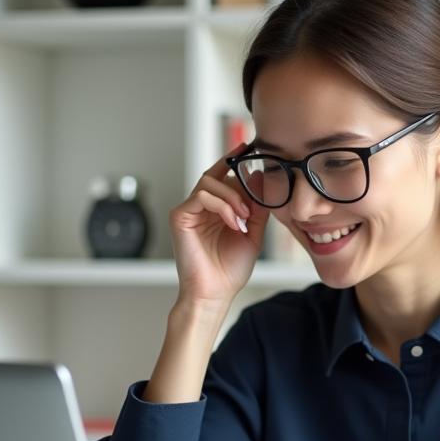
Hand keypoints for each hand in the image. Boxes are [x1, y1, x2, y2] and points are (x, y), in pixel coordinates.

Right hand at [168, 143, 269, 305]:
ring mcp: (189, 210)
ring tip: (242, 218)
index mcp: (216, 209)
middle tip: (251, 206)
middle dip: (238, 185)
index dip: (234, 160)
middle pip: (216, 176)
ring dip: (231, 197)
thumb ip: (256, 206)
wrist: (216, 292)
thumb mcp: (253, 232)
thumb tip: (259, 176)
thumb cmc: (230, 269)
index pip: (224, 177)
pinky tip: (232, 221)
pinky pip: (201, 195)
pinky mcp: (180, 216)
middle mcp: (200, 207)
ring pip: (209, 183)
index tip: (251, 148)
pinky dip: (221, 205)